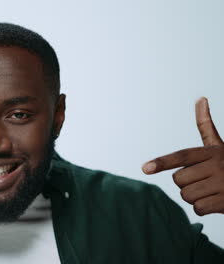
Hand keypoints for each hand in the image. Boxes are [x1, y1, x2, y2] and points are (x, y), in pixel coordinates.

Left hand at [142, 97, 223, 215]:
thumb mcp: (218, 145)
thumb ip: (206, 125)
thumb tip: (201, 98)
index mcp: (212, 151)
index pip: (182, 156)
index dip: (162, 162)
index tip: (145, 168)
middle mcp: (218, 166)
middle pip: (179, 180)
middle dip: (186, 183)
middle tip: (204, 180)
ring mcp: (223, 184)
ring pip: (186, 195)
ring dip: (195, 197)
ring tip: (212, 190)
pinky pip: (198, 208)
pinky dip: (204, 208)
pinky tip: (217, 201)